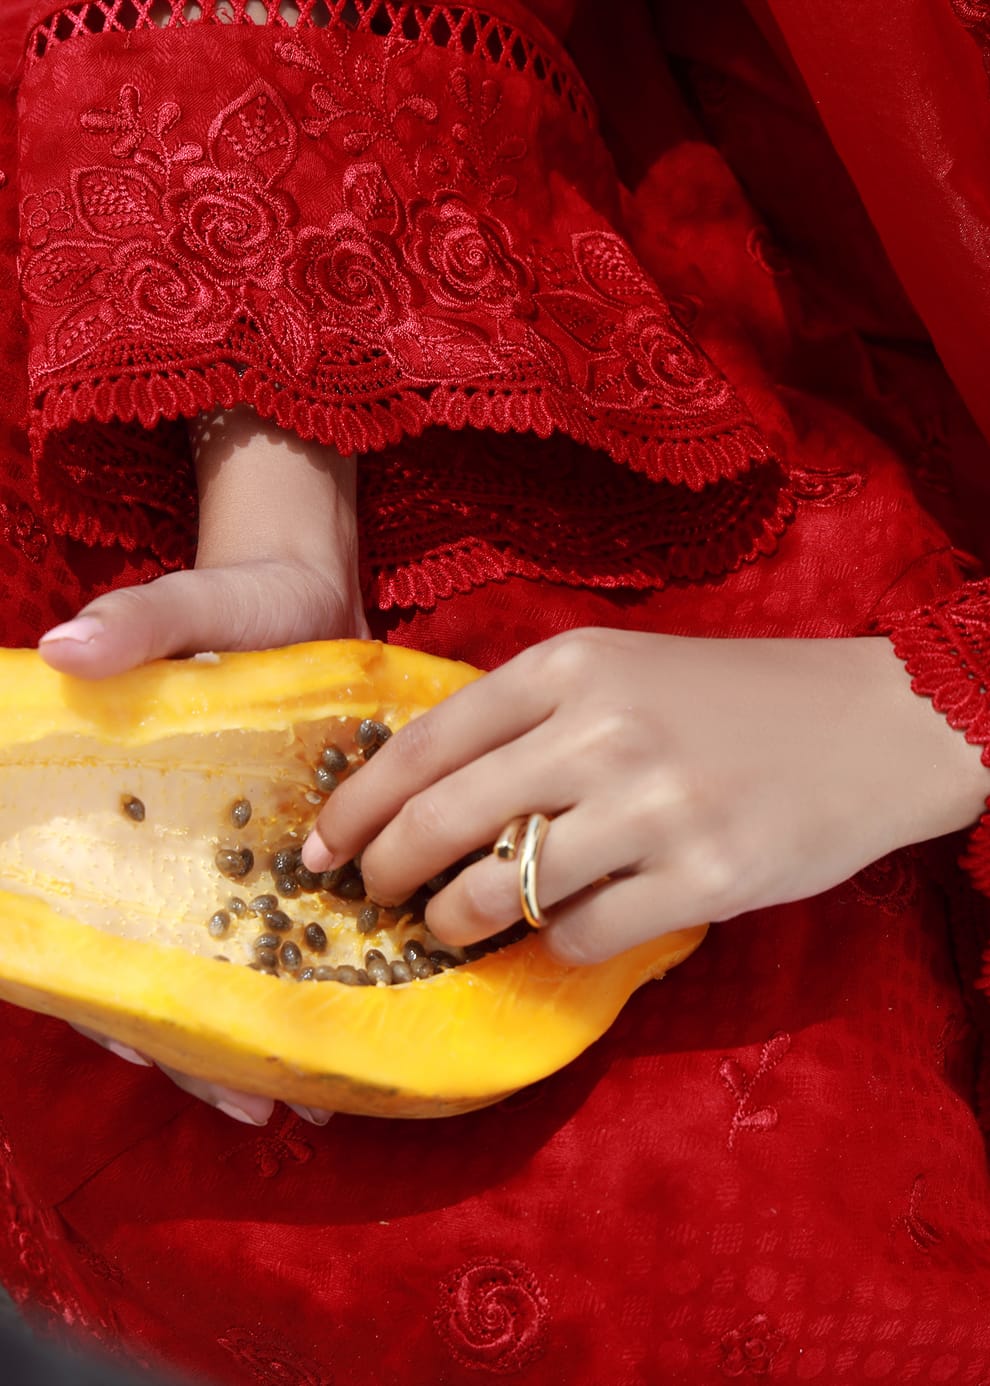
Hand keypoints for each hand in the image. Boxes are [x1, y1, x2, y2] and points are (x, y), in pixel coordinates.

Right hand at [39, 407, 362, 1122]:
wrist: (309, 591)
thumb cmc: (237, 598)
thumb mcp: (192, 604)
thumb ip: (141, 621)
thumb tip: (65, 646)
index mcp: (131, 819)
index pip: (100, 931)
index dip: (117, 1004)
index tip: (158, 1056)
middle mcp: (181, 855)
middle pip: (176, 975)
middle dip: (209, 1050)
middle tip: (268, 1106)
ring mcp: (241, 859)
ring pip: (243, 971)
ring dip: (271, 1037)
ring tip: (324, 1093)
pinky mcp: (301, 851)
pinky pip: (305, 927)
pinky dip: (325, 978)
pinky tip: (368, 1022)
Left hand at [301, 628, 989, 964]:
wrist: (874, 726)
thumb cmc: (732, 700)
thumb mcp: (622, 671)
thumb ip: (528, 718)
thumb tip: (425, 790)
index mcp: (571, 667)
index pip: (427, 741)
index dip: (357, 804)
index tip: (317, 848)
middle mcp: (603, 730)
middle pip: (443, 820)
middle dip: (387, 873)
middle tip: (373, 899)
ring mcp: (654, 807)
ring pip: (501, 891)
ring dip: (460, 922)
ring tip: (455, 926)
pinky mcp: (702, 879)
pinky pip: (580, 936)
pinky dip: (556, 944)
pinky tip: (572, 927)